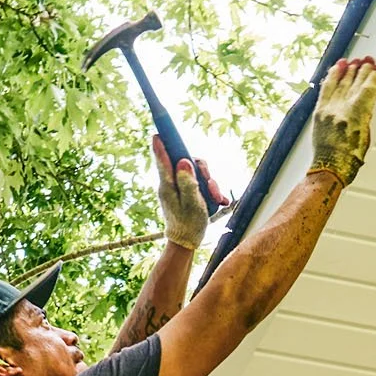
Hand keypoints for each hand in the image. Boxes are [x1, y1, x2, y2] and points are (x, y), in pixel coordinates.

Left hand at [154, 135, 225, 249]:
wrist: (187, 242)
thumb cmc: (189, 225)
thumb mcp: (192, 203)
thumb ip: (188, 182)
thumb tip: (183, 161)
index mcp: (168, 186)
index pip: (162, 160)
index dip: (160, 145)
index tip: (156, 133)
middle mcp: (170, 183)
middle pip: (186, 162)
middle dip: (203, 170)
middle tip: (211, 184)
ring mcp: (178, 186)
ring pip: (195, 172)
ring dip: (209, 182)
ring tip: (217, 197)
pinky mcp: (185, 191)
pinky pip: (199, 182)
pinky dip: (210, 190)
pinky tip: (219, 200)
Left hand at [309, 55, 375, 187]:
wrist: (330, 167)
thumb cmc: (350, 158)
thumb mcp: (365, 134)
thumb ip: (365, 115)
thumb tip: (365, 99)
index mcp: (358, 115)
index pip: (368, 89)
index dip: (374, 77)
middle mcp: (344, 108)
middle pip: (355, 82)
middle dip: (363, 70)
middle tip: (369, 61)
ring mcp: (330, 108)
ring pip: (342, 82)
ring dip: (350, 70)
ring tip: (357, 60)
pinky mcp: (320, 110)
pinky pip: (327, 87)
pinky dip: (333, 75)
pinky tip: (338, 66)